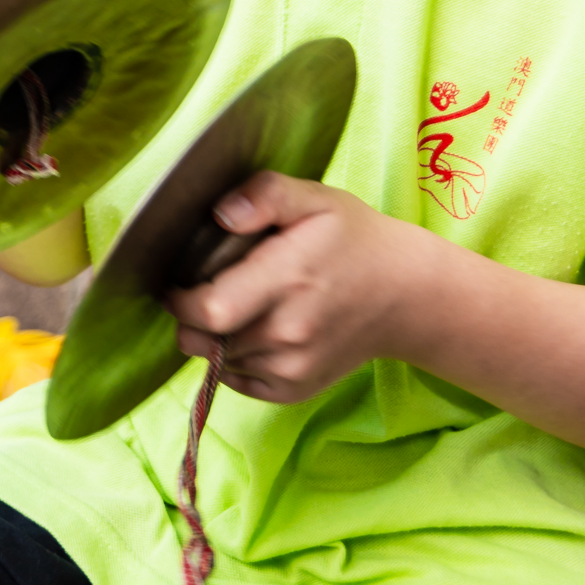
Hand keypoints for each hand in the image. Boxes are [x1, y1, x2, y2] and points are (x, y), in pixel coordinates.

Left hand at [165, 173, 445, 404]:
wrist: (405, 295)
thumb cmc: (353, 240)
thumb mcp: (315, 199)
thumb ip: (265, 195)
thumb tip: (221, 215)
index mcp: (287, 280)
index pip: (208, 310)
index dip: (180, 299)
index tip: (179, 282)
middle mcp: (288, 332)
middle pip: (204, 340)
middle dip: (188, 319)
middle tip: (200, 294)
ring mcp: (292, 367)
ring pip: (218, 361)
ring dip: (212, 339)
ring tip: (238, 307)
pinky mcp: (295, 390)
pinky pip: (239, 382)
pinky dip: (233, 360)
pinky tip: (254, 331)